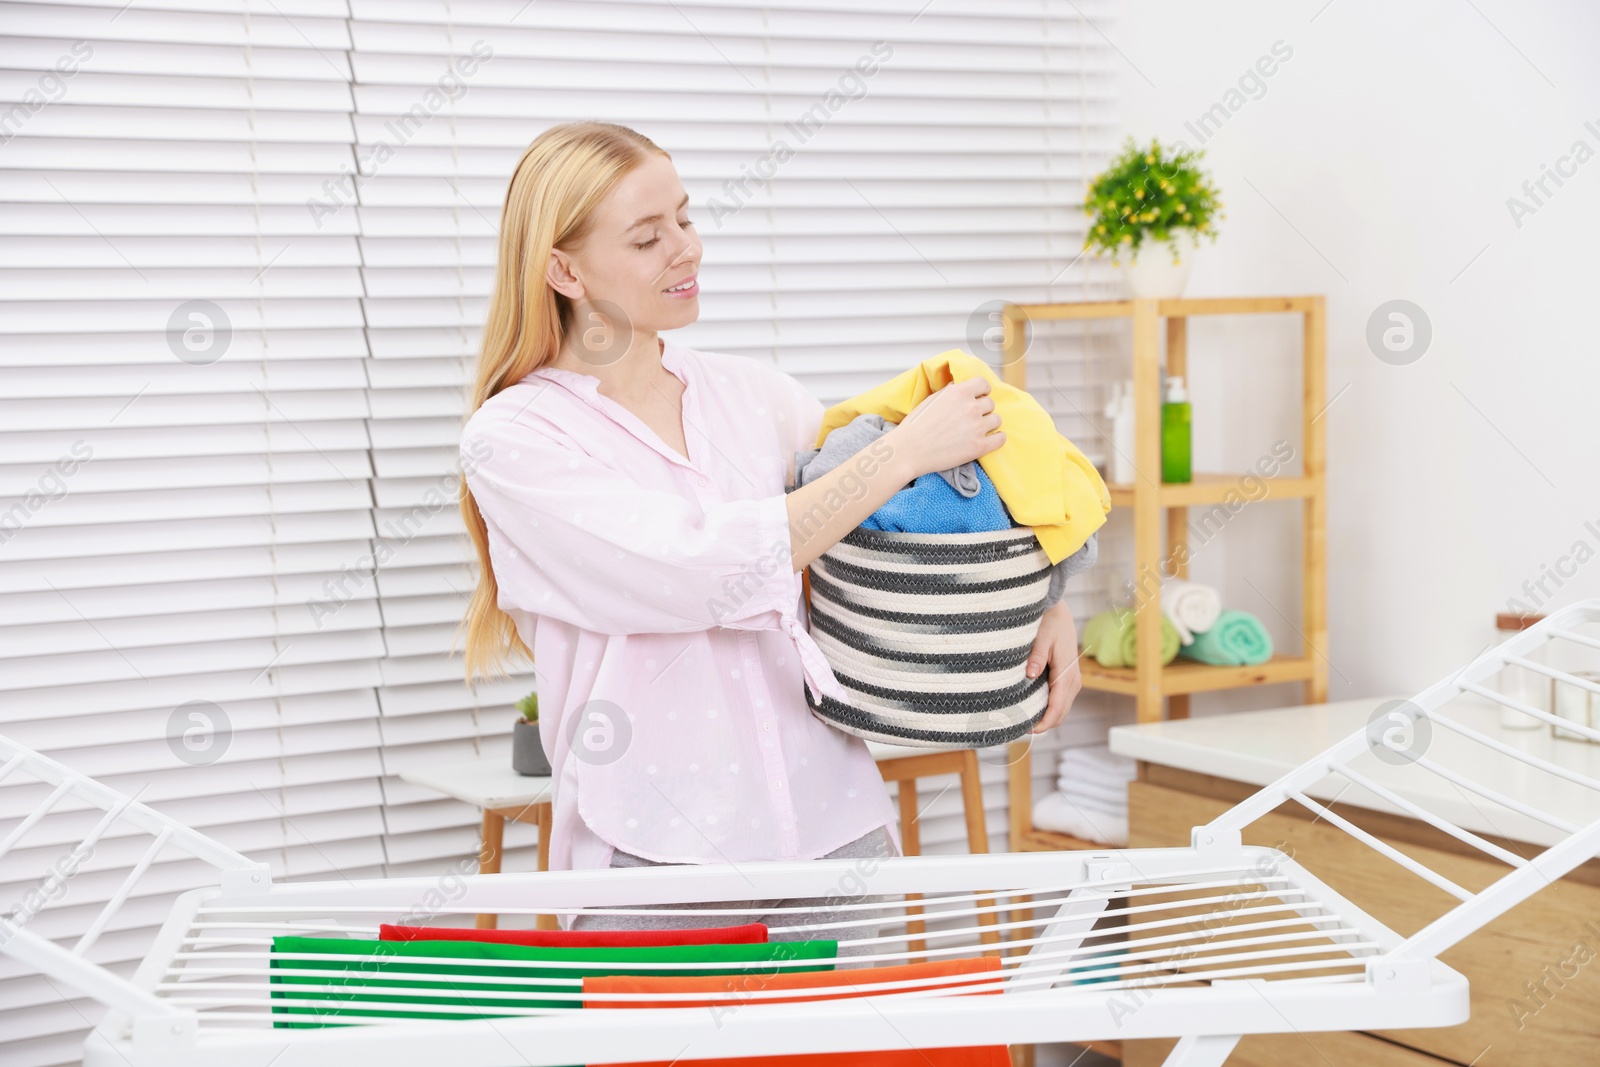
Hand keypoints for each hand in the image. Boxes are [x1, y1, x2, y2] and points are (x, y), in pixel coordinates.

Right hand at [883, 377, 1003, 479]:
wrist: (909, 450)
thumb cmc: (915, 426)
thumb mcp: (931, 399)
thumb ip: (950, 392)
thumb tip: (959, 387)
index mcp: (959, 393)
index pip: (984, 384)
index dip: (982, 391)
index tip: (978, 397)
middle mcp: (971, 407)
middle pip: (990, 404)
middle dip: (982, 410)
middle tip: (971, 418)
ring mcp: (977, 427)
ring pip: (996, 420)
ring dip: (989, 424)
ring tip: (977, 430)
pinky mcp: (979, 446)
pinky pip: (1000, 439)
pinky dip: (996, 438)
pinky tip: (988, 440)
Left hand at [1024, 601, 1082, 733]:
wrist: (1059, 614)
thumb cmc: (1049, 624)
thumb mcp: (1041, 638)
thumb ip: (1037, 656)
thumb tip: (1031, 674)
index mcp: (1066, 675)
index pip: (1057, 708)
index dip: (1044, 723)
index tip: (1028, 730)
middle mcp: (1073, 682)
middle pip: (1060, 714)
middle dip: (1043, 724)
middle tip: (1019, 727)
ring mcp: (1072, 681)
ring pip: (1061, 709)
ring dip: (1046, 717)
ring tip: (1023, 719)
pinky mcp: (1068, 679)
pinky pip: (1060, 701)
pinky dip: (1049, 708)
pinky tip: (1032, 707)